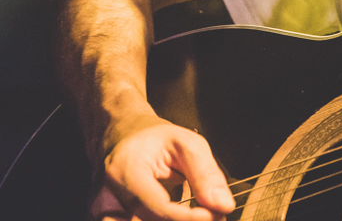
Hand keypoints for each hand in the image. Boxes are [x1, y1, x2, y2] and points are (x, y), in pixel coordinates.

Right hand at [91, 112, 235, 220]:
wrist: (123, 137)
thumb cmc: (155, 137)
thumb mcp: (187, 143)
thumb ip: (205, 174)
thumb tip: (223, 205)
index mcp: (125, 172)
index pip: (158, 207)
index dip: (188, 217)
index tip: (215, 215)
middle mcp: (110, 197)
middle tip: (217, 216)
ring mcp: (108, 211)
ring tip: (205, 214)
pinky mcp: (115, 218)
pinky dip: (168, 220)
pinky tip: (187, 215)